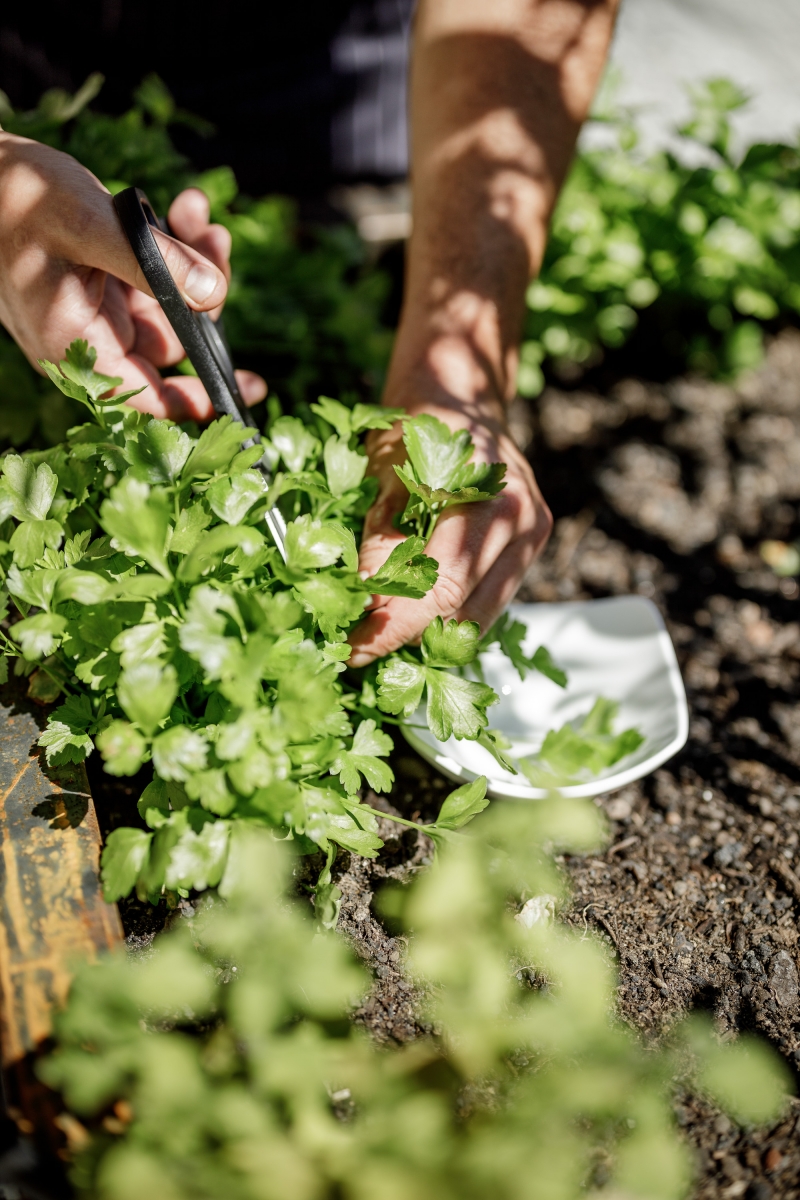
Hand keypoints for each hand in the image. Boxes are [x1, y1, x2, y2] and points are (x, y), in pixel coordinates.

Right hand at [0, 133, 264, 419]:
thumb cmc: (17, 198)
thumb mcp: (88, 226)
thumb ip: (154, 263)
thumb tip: (214, 295)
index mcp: (76, 347)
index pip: (148, 397)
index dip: (201, 400)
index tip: (251, 388)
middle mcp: (93, 338)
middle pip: (174, 343)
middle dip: (206, 293)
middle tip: (218, 242)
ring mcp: (104, 311)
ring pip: (175, 305)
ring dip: (196, 258)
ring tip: (195, 210)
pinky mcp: (112, 283)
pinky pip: (162, 278)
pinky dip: (178, 245)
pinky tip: (183, 206)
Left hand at [348, 389, 551, 666]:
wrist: (460, 393)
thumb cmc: (416, 423)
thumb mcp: (385, 472)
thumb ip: (382, 537)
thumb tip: (368, 600)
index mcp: (490, 498)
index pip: (443, 587)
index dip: (396, 626)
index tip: (355, 649)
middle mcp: (522, 522)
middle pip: (465, 612)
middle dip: (409, 636)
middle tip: (359, 645)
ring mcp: (532, 538)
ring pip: (479, 616)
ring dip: (429, 631)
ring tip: (381, 631)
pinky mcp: (528, 549)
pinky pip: (486, 600)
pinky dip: (448, 613)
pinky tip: (412, 610)